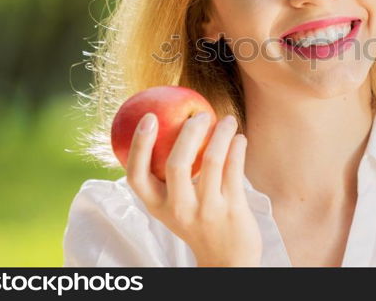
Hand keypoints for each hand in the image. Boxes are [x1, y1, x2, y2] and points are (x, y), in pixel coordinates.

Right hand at [126, 111, 262, 266]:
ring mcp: (207, 210)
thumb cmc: (198, 222)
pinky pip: (234, 169)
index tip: (149, 117)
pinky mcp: (232, 209)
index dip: (140, 144)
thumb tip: (169, 127)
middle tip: (200, 115)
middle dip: (189, 131)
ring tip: (228, 120)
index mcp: (158, 206)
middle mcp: (179, 209)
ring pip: (211, 161)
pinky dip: (237, 148)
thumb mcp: (175, 206)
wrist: (226, 261)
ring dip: (221, 133)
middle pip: (176, 163)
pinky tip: (239, 138)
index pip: (136, 175)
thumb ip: (169, 178)